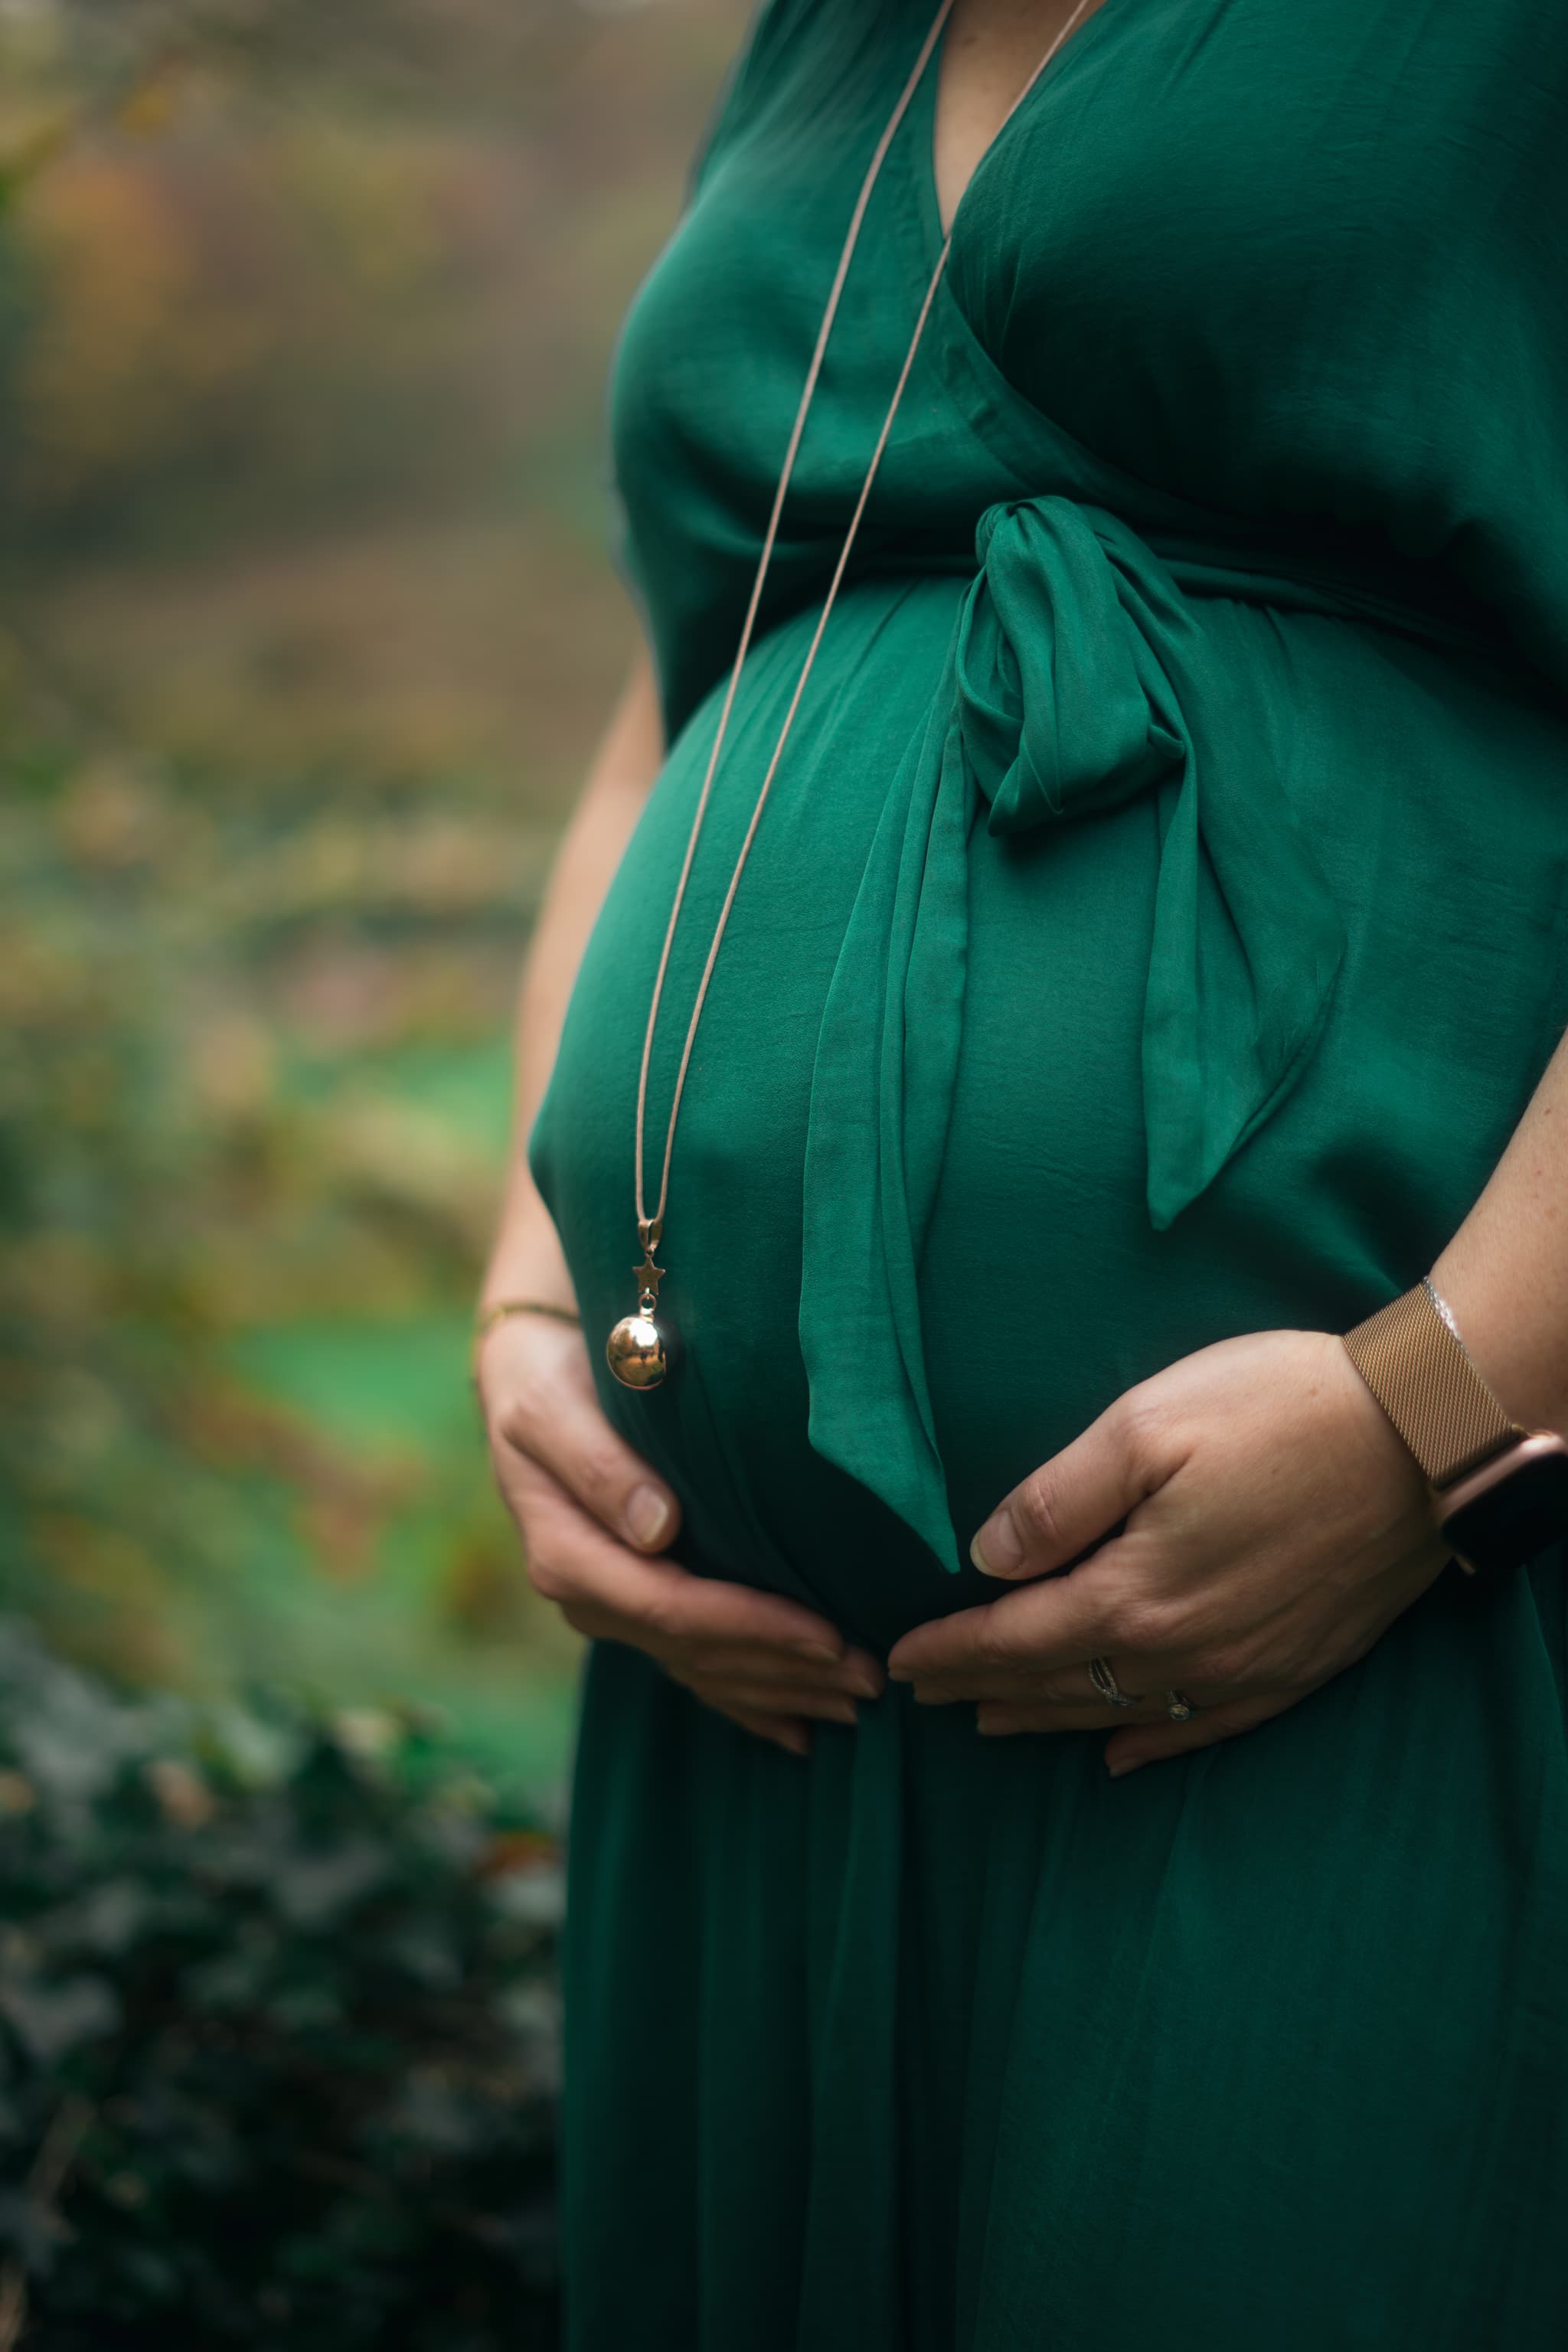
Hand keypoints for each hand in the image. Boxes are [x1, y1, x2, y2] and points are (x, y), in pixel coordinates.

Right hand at [479, 1311, 880, 1754]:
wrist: (528, 1380)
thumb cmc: (550, 1381)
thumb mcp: (555, 1410)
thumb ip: (598, 1465)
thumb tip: (656, 1528)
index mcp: (568, 1554)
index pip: (672, 1609)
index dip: (752, 1628)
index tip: (828, 1636)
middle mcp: (590, 1596)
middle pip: (697, 1653)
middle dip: (785, 1671)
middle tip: (872, 1679)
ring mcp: (613, 1609)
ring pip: (702, 1671)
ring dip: (780, 1691)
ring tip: (859, 1703)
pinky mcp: (635, 1607)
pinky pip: (692, 1669)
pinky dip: (746, 1701)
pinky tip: (797, 1731)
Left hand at [886, 1329, 1446, 1773]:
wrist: (1423, 1439)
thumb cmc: (1278, 1411)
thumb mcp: (1145, 1426)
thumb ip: (1057, 1500)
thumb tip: (986, 1557)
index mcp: (1133, 1594)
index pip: (1014, 1638)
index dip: (950, 1651)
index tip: (899, 1661)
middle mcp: (1182, 1653)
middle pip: (1059, 1685)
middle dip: (986, 1688)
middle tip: (926, 1695)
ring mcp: (1244, 1670)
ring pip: (1121, 1714)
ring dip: (1051, 1720)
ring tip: (996, 1721)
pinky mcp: (1296, 1669)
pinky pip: (1206, 1730)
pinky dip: (1152, 1745)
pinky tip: (1122, 1757)